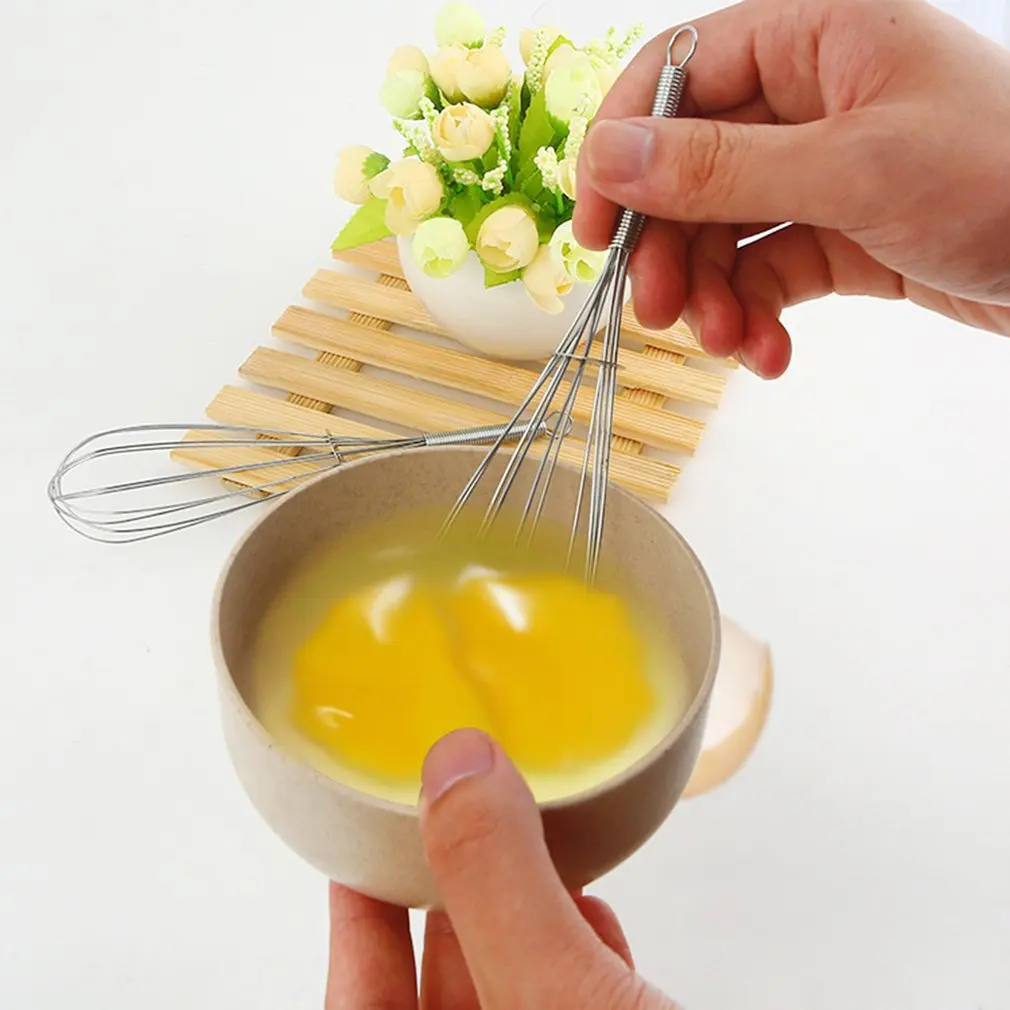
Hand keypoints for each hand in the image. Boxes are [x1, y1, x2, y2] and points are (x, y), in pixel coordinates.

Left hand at [325, 728, 679, 1009]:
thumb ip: (499, 883)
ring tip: (521, 836)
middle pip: (438, 983)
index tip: (362, 831)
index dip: (355, 909)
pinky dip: (579, 952)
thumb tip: (457, 767)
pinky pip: (575, 1000)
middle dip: (446, 892)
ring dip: (519, 915)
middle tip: (449, 809)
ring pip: (514, 984)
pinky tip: (595, 910)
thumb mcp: (559, 997)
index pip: (361, 997)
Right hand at [574, 0, 1009, 377]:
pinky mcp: (838, 232)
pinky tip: (769, 354)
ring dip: (712, 296)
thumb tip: (607, 159)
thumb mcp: (851, 169)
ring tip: (729, 343)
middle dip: (671, 249)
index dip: (622, 152)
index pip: (675, 75)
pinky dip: (755, 318)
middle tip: (660, 313)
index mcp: (814, 36)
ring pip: (721, 231)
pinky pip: (764, 273)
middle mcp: (810, 96)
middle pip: (688, 169)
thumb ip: (720, 167)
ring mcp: (822, 169)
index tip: (595, 230)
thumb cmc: (1004, 181)